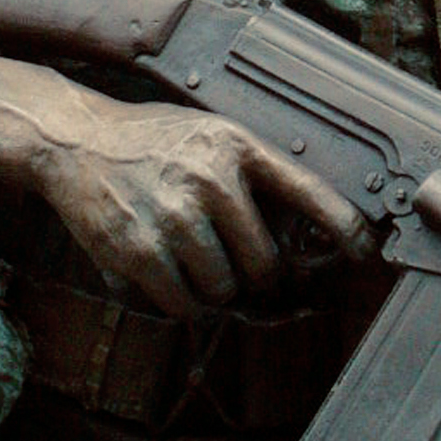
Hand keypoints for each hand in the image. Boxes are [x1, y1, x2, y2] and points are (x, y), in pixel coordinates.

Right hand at [35, 95, 374, 317]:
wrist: (76, 141)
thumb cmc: (150, 142)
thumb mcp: (208, 136)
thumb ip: (251, 174)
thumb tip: (300, 234)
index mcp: (235, 145)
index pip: (307, 190)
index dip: (343, 227)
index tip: (364, 252)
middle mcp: (210, 177)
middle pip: (264, 264)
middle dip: (251, 274)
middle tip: (228, 260)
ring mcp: (174, 215)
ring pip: (223, 290)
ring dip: (210, 288)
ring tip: (186, 257)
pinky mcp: (139, 249)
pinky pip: (183, 304)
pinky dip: (178, 300)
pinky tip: (162, 270)